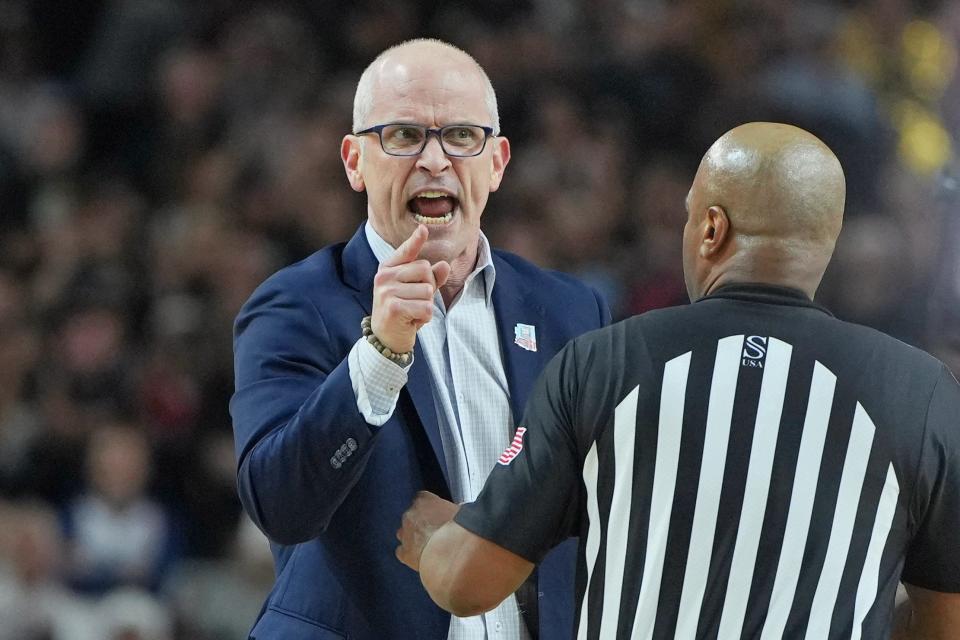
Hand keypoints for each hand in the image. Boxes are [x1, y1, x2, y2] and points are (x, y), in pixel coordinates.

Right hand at [371, 225, 450, 353]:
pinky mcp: (394, 308)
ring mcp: (387, 292)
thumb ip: (430, 278)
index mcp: (387, 269)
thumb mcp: (416, 292)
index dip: (416, 241)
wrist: (385, 339)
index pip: (406, 252)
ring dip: (426, 305)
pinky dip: (425, 318)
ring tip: (412, 312)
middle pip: (425, 270)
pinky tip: (412, 321)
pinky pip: (426, 308)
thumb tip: (444, 265)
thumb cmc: (402, 311)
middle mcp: (384, 277)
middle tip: (415, 302)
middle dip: (428, 288)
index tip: (423, 229)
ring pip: (428, 291)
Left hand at [396, 491, 459, 571]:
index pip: (422, 499)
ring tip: (428, 547)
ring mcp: (405, 533)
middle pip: (411, 517)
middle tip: (436, 533)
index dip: (430, 508)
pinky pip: (402, 552)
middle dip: (421, 524)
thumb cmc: (460, 528)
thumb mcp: (461, 512)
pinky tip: (421, 558)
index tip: (438, 515)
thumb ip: (455, 509)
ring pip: (404, 533)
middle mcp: (410, 514)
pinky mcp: (404, 553)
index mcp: (424, 500)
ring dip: (413, 538)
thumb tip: (459, 511)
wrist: (454, 552)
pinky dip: (409, 554)